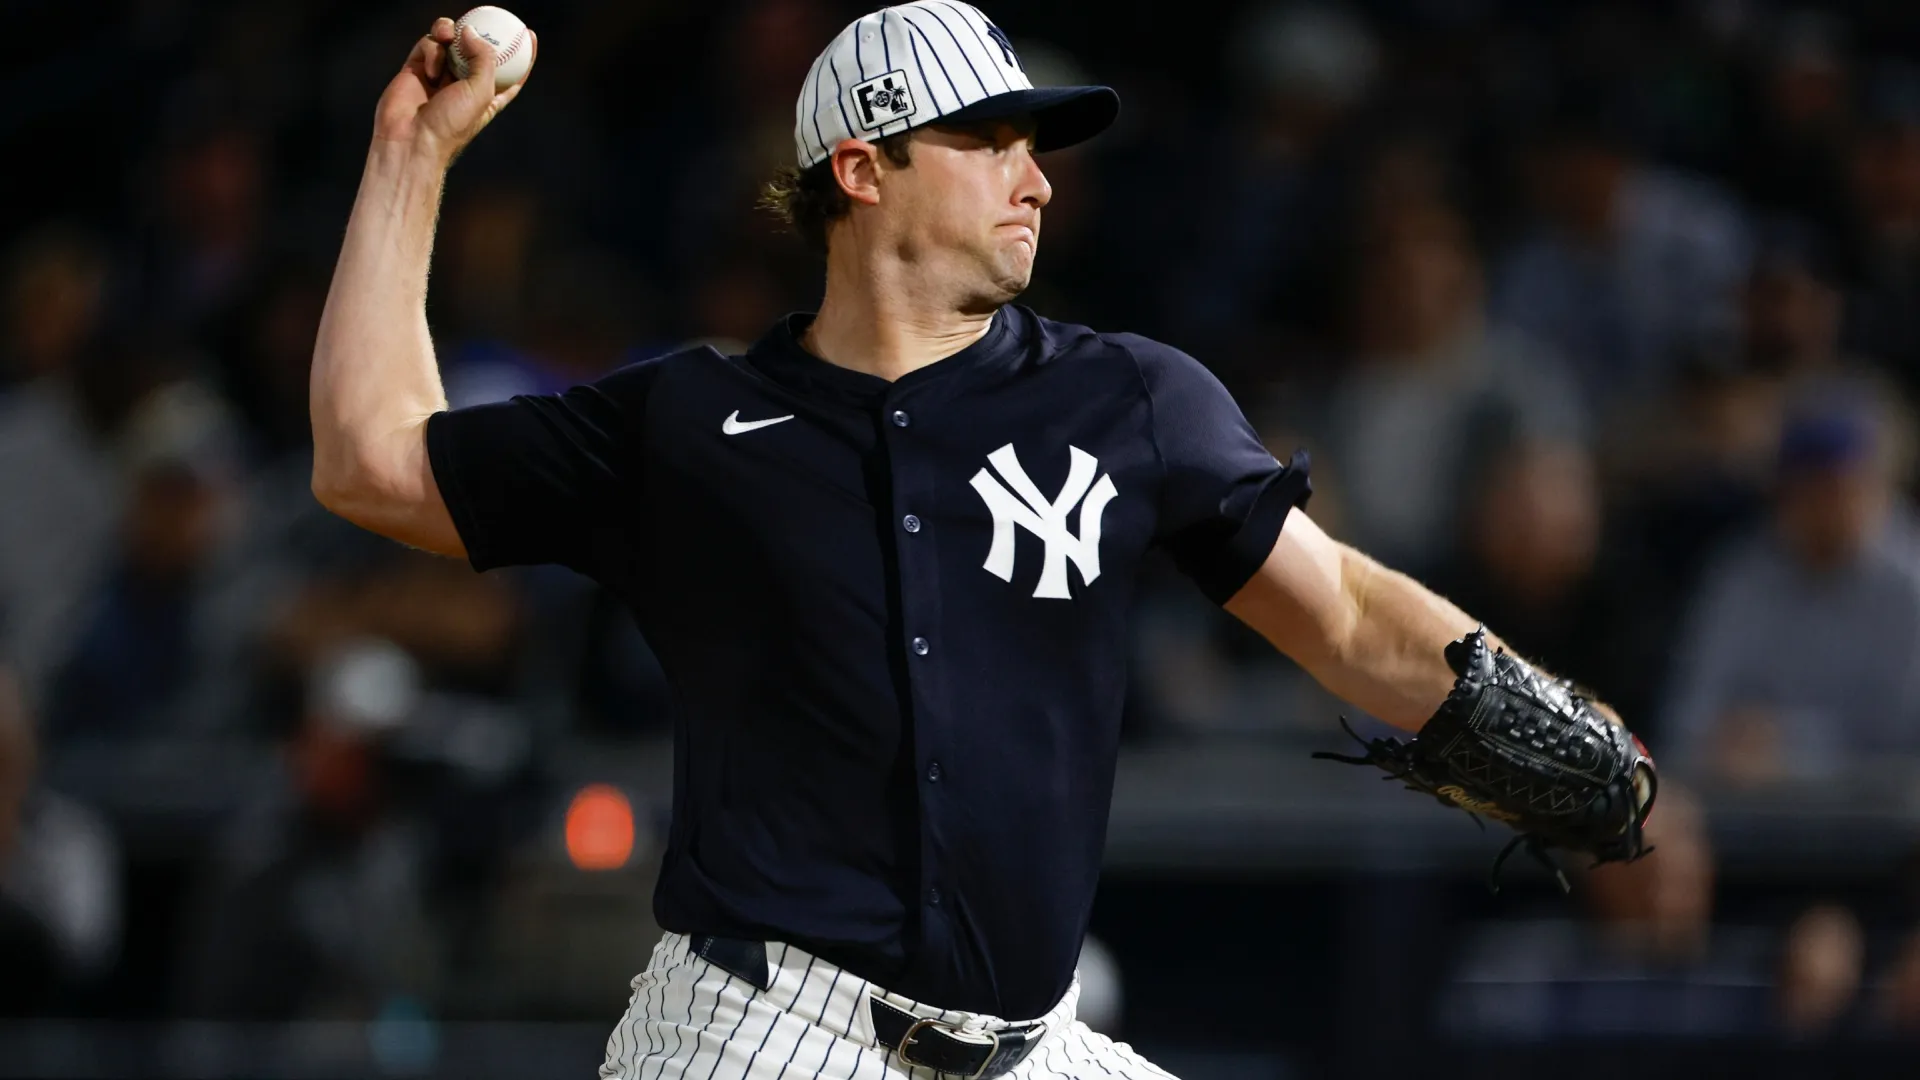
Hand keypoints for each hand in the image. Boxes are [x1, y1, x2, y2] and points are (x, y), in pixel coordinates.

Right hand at [373, 17, 536, 165]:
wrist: (411, 138)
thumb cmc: (451, 125)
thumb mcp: (482, 92)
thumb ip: (484, 58)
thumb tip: (471, 31)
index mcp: (487, 96)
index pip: (510, 72)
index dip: (522, 54)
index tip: (529, 35)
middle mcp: (464, 84)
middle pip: (478, 50)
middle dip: (481, 34)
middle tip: (483, 19)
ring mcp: (440, 74)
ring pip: (451, 41)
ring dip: (451, 33)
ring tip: (448, 35)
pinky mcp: (417, 67)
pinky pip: (429, 44)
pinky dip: (431, 49)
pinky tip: (431, 68)